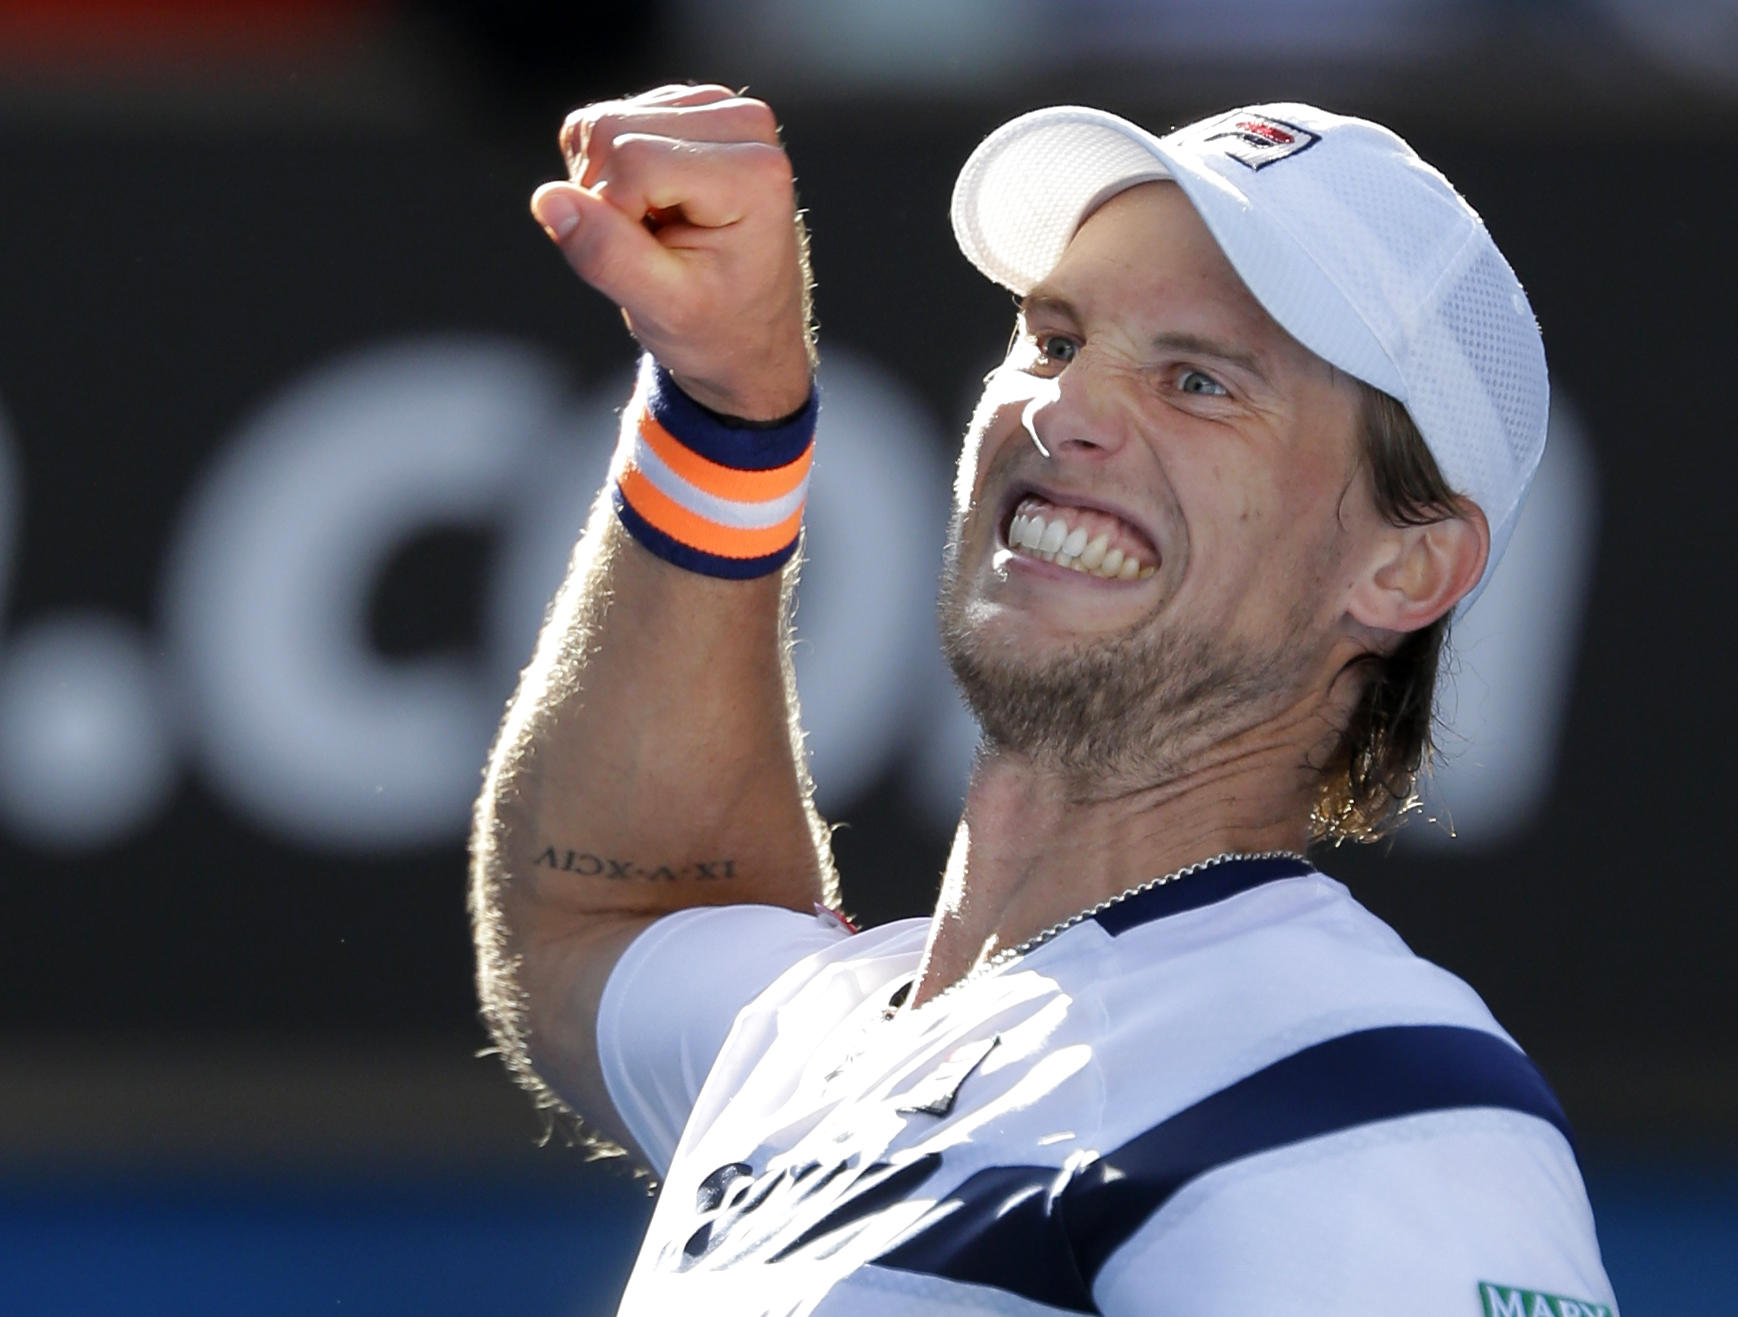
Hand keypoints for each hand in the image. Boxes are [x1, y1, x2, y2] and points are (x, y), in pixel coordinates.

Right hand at [531, 84, 812, 420]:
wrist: (752, 337)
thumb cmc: (717, 330)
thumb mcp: (663, 309)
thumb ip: (606, 254)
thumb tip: (548, 199)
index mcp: (754, 171)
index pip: (630, 158)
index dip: (614, 215)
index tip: (650, 259)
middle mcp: (746, 123)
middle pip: (611, 129)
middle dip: (607, 197)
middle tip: (649, 246)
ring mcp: (723, 110)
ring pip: (604, 123)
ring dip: (610, 186)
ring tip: (658, 230)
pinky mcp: (696, 109)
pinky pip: (613, 123)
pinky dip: (618, 173)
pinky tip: (658, 208)